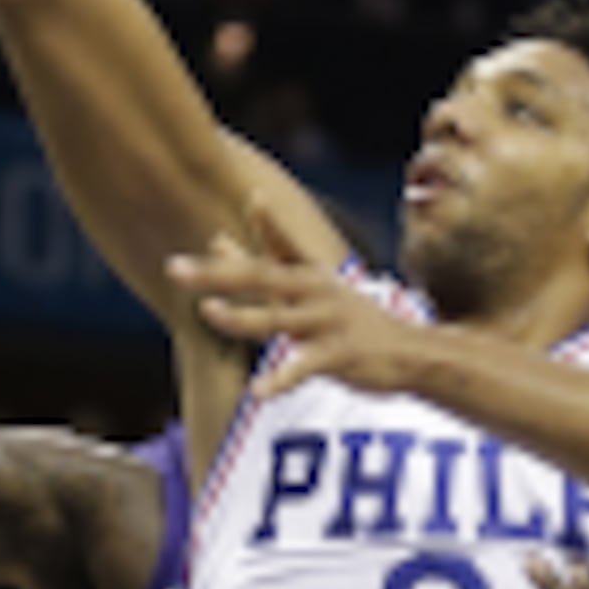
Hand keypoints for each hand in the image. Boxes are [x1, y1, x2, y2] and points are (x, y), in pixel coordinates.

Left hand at [167, 210, 418, 399]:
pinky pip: (303, 368)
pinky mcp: (339, 356)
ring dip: (240, 317)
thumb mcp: (313, 289)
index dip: (266, 222)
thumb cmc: (353, 321)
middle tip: (176, 268)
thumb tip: (215, 241)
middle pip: (261, 278)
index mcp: (310, 274)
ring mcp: (328, 323)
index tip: (252, 196)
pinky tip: (258, 392)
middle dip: (216, 272)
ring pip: (277, 320)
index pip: (281, 244)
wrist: (413, 354)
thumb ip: (265, 266)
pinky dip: (280, 380)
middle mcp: (317, 292)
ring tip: (207, 312)